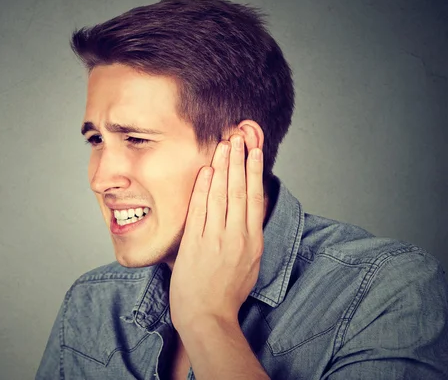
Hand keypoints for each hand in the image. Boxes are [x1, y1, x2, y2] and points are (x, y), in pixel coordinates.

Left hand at [169, 135, 264, 332]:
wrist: (206, 315)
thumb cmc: (227, 291)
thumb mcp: (250, 263)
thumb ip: (250, 234)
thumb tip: (252, 208)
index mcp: (253, 242)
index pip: (255, 199)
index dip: (255, 172)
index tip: (256, 151)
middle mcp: (237, 237)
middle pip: (239, 191)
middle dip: (239, 161)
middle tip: (239, 136)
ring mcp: (215, 240)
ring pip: (221, 196)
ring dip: (223, 168)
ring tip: (225, 145)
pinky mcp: (195, 244)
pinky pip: (199, 210)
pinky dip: (202, 189)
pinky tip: (205, 171)